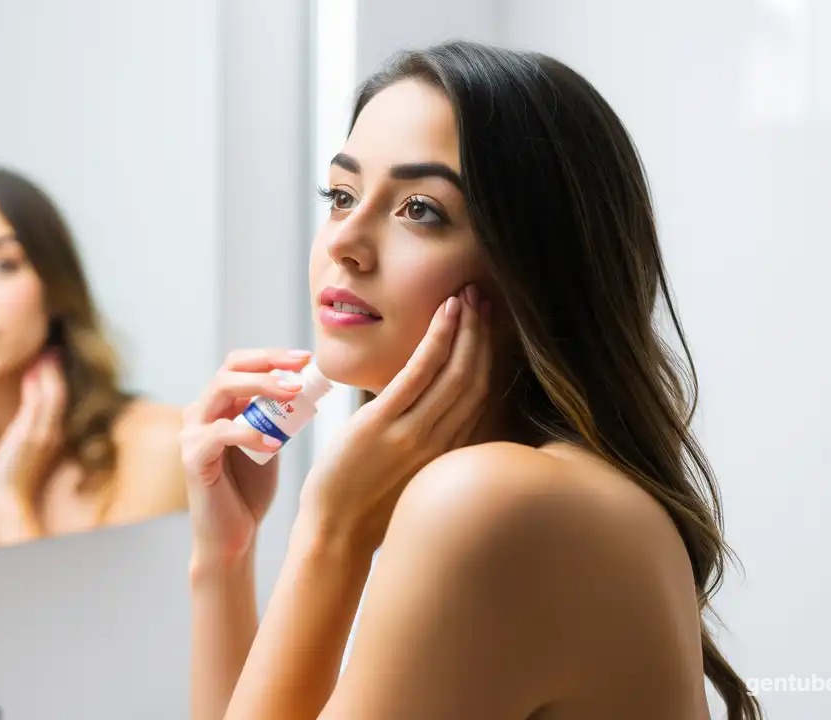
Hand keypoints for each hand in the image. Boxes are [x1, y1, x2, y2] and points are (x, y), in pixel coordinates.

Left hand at [0, 352, 66, 505]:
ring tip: (46, 347)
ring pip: (54, 393)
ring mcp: (44, 433)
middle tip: (52, 340)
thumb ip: (26, 422)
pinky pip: (39, 403)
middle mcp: (53, 429)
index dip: (56, 371)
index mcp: (51, 430)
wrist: (7, 499)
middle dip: (57, 364)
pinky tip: (33, 368)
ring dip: (50, 369)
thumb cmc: (10, 473)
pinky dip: (38, 384)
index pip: (58, 394)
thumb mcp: (23, 444)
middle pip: (61, 389)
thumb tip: (23, 400)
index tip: (50, 351)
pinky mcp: (32, 436)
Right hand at [180, 348, 313, 564]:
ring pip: (222, 389)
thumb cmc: (250, 489)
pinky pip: (220, 433)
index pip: (241, 364)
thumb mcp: (271, 441)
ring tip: (293, 394)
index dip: (272, 357)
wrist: (234, 535)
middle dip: (269, 363)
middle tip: (301, 369)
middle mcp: (201, 412)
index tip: (306, 358)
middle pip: (230, 368)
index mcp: (219, 405)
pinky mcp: (192, 457)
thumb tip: (307, 386)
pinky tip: (274, 445)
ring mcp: (192, 433)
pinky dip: (249, 434)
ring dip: (261, 386)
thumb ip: (277, 415)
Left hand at [299, 284, 491, 551]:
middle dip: (484, 334)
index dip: (493, 355)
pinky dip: (436, 340)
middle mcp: (443, 444)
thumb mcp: (414, 472)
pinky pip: (418, 375)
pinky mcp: (383, 426)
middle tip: (486, 297)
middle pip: (477, 378)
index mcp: (452, 454)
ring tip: (468, 296)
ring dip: (466, 329)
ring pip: (456, 372)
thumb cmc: (369, 504)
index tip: (494, 324)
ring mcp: (414, 435)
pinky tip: (444, 315)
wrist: (336, 534)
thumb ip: (433, 442)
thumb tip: (436, 408)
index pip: (484, 395)